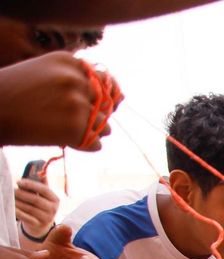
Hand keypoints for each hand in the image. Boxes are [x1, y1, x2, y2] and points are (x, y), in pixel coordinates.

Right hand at [0, 54, 121, 150]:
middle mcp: (77, 80)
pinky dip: (84, 146)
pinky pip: (96, 144)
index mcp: (70, 62)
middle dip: (96, 114)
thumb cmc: (15, 92)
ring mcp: (78, 105)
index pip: (106, 81)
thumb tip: (122, 96)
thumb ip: (77, 79)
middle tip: (72, 119)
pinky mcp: (76, 129)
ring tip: (64, 128)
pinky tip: (64, 139)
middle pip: (107, 104)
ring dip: (91, 131)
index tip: (90, 104)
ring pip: (105, 125)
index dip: (101, 96)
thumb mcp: (44, 72)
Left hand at [14, 177, 58, 239]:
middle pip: (36, 199)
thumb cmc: (41, 205)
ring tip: (10, 197)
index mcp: (55, 199)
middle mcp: (53, 209)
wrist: (42, 224)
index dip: (31, 185)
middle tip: (11, 190)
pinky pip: (25, 217)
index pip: (44, 190)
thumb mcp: (44, 195)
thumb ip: (43, 184)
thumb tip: (40, 172)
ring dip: (18, 202)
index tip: (18, 182)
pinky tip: (11, 207)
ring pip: (29, 208)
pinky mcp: (38, 225)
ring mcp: (46, 218)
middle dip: (21, 193)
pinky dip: (17, 211)